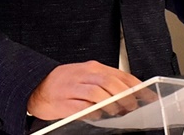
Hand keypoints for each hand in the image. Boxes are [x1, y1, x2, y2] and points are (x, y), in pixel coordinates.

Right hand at [27, 61, 142, 120]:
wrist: (36, 86)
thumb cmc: (66, 83)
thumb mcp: (88, 76)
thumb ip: (107, 82)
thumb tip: (130, 94)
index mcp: (93, 68)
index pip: (120, 74)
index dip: (136, 86)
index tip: (147, 95)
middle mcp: (84, 75)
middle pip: (110, 82)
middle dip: (125, 95)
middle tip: (132, 106)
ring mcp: (73, 88)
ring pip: (97, 93)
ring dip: (111, 103)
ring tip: (117, 111)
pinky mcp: (62, 102)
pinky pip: (81, 107)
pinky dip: (92, 111)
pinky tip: (98, 115)